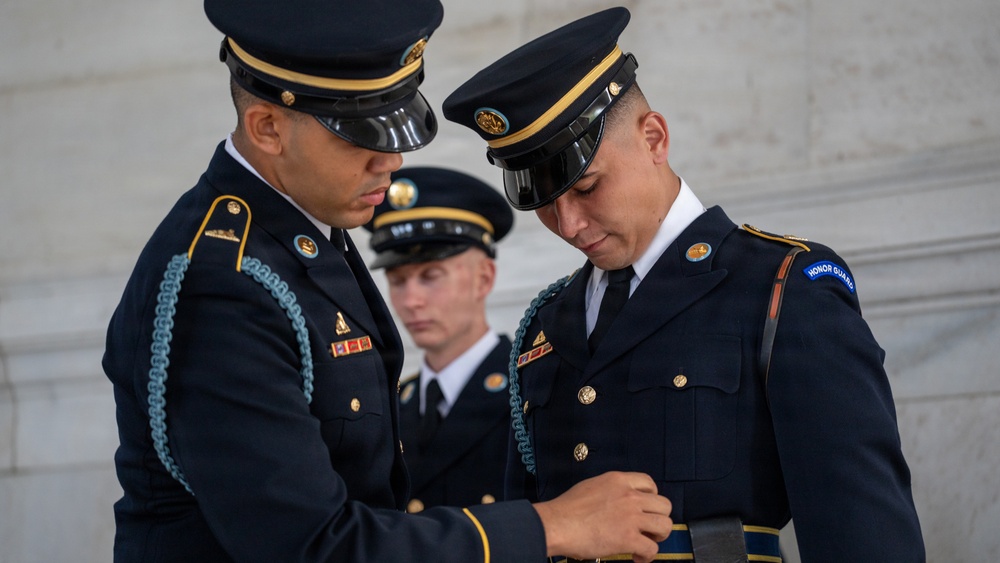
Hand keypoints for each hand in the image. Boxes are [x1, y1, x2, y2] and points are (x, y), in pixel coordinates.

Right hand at [532, 471, 671, 562]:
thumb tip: (616, 502)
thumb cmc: (567, 508)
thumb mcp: (592, 486)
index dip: (651, 498)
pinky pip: (652, 549)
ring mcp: (631, 517)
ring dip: (658, 536)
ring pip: (665, 525)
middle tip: (647, 528)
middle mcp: (629, 496)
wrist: (557, 524)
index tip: (645, 509)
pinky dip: (647, 556)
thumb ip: (611, 491)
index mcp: (619, 481)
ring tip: (646, 542)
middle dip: (658, 518)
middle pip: (664, 505)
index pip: (650, 483)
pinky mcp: (628, 538)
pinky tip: (636, 557)